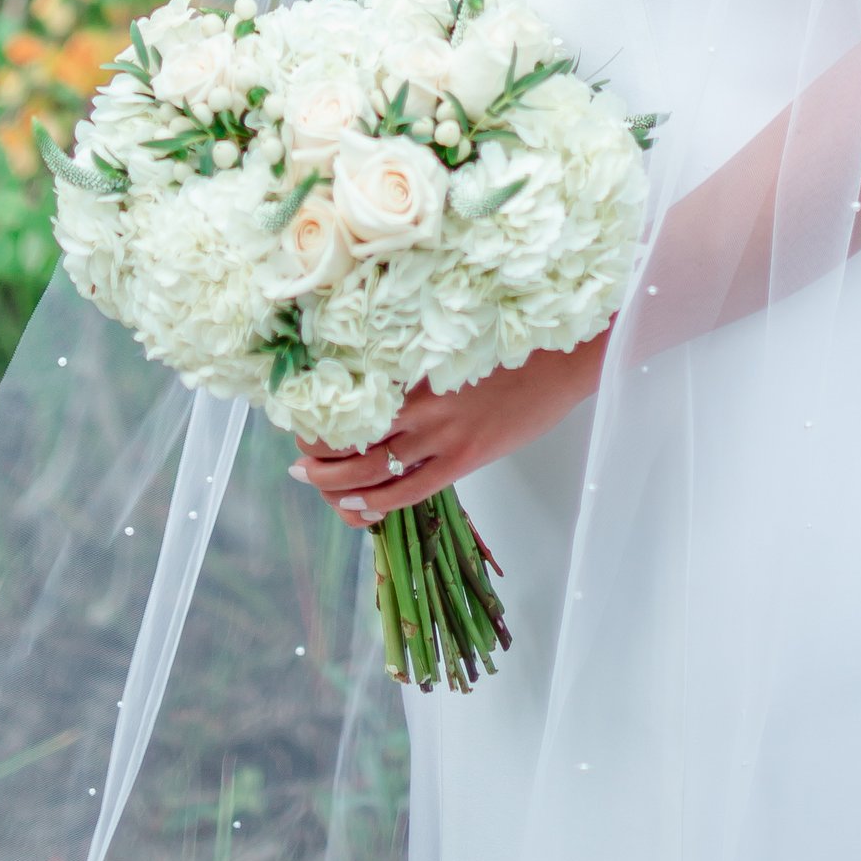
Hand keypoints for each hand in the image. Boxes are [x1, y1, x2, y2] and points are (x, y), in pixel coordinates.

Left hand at [294, 331, 608, 524]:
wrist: (562, 362)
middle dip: (320, 457)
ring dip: (338, 483)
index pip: (355, 399)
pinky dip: (381, 503)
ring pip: (374, 468)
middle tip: (299, 466)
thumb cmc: (513, 351)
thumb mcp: (457, 352)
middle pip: (354, 437)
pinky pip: (411, 489)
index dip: (324, 418)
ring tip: (318, 487)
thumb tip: (389, 386)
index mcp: (416, 373)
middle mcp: (421, 405)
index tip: (304, 424)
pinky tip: (362, 509)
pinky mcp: (466, 458)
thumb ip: (422, 372)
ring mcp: (442, 435)